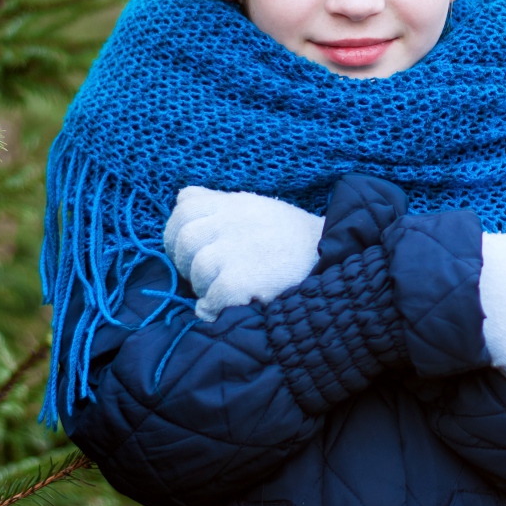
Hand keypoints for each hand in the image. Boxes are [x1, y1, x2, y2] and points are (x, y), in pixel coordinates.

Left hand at [163, 186, 324, 320]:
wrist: (329, 254)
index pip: (184, 208)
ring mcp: (236, 250)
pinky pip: (211, 298)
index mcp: (232, 203)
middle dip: (186, 263)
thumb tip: (182, 197)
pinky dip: (211, 308)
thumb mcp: (254, 206)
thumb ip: (216, 201)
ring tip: (223, 290)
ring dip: (203, 287)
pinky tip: (222, 308)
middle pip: (185, 240)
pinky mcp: (242, 280)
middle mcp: (232, 221)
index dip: (176, 234)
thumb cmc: (289, 235)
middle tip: (205, 275)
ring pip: (197, 271)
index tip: (187, 252)